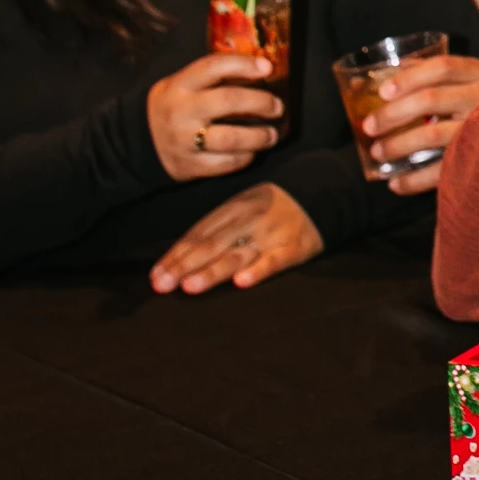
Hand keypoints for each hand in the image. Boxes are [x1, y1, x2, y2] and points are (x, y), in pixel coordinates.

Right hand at [146, 50, 281, 181]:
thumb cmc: (176, 107)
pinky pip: (226, 163)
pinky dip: (245, 157)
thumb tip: (262, 70)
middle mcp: (180, 111)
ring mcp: (183, 140)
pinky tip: (252, 152)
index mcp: (179, 85)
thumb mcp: (184, 85)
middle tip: (277, 107)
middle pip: (228, 101)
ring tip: (272, 135)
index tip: (267, 67)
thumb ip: (214, 77)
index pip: (213, 66)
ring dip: (259, 136)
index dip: (243, 64)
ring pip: (231, 138)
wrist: (140, 143)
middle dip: (260, 102)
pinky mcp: (189, 166)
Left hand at [150, 183, 323, 295]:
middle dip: (184, 266)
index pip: (198, 234)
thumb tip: (179, 258)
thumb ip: (216, 229)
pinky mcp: (294, 247)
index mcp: (232, 209)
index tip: (155, 275)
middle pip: (211, 245)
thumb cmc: (272, 208)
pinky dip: (258, 271)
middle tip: (162, 285)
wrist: (322, 192)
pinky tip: (242, 282)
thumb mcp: (243, 208)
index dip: (176, 255)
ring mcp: (271, 234)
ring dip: (212, 271)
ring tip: (190, 286)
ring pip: (237, 255)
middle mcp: (248, 221)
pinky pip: (274, 260)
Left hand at [358, 51, 478, 195]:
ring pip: (433, 135)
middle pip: (431, 99)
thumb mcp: (475, 80)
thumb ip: (438, 77)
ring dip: (399, 145)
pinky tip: (395, 183)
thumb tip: (380, 78)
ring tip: (377, 154)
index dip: (409, 77)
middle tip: (369, 127)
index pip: (441, 68)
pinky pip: (444, 170)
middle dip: (394, 114)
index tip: (383, 91)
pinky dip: (415, 180)